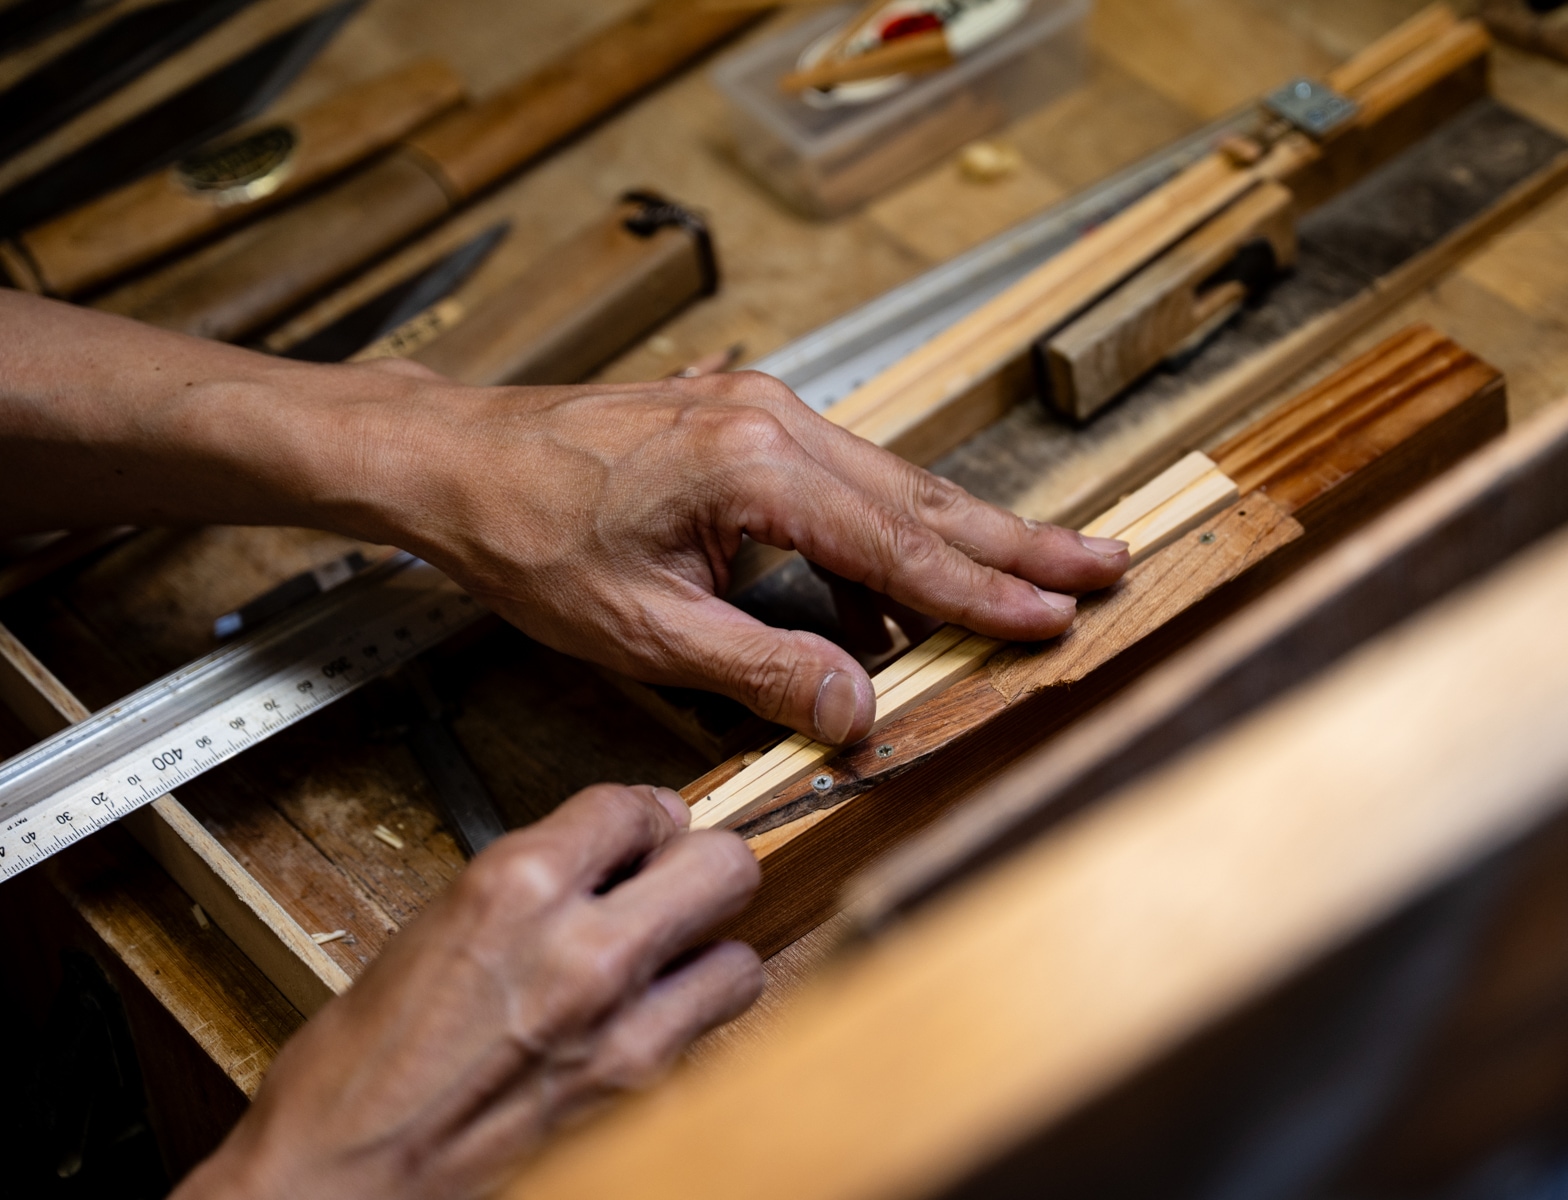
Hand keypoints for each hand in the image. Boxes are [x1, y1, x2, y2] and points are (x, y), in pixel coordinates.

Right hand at [175, 784, 761, 1199]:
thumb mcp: (438, 925)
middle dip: (702, 866)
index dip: (645, 817)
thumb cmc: (364, 1065)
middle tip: (674, 882)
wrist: (345, 1179)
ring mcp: (622, 1026)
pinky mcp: (639, 1093)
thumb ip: (532, 883)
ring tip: (662, 963)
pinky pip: (707, 1032)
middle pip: (726, 864)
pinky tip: (641, 1021)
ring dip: (705, 954)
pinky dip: (687, 1021)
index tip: (643, 833)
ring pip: (739, 956)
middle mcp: (583, 948)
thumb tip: (605, 857)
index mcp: (517, 887)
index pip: (638, 806)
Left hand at [359, 369, 1130, 743]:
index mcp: (756, 468)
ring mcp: (764, 409)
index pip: (900, 547)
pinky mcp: (747, 419)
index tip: (1058, 617)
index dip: (985, 593)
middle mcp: (776, 419)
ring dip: (964, 536)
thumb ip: (762, 667)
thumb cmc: (530, 535)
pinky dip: (889, 533)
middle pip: (922, 497)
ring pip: (892, 484)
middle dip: (1018, 542)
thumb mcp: (644, 628)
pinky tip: (910, 584)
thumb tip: (859, 709)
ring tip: (1042, 571)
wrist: (456, 455)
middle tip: (1104, 563)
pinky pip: (844, 482)